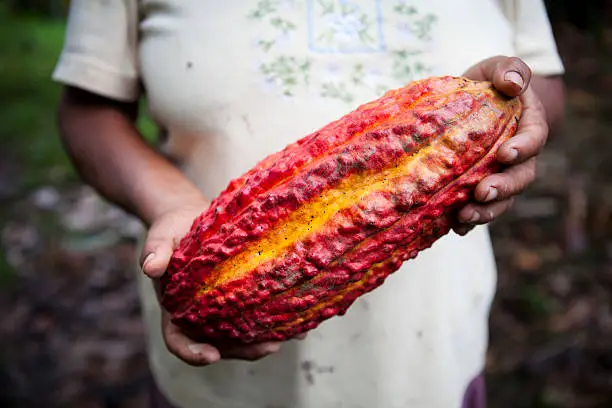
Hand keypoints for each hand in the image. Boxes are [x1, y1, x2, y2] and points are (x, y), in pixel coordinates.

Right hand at [139, 200, 285, 365]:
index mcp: (175, 311)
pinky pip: (257, 313)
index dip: (193, 353)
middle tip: (267, 347)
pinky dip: (278, 319)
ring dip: (266, 338)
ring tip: (292, 335)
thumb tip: (151, 267)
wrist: (190, 218)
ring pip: (242, 334)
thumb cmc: (171, 231)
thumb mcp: (160, 237)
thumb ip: (155, 252)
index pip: (179, 341)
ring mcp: (221, 311)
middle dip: (244, 351)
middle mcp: (199, 318)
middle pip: (220, 345)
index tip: (210, 355)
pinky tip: (301, 318)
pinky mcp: (241, 297)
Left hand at [453, 56, 548, 234]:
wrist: (472, 103)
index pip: (533, 139)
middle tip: (483, 193)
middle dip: (503, 188)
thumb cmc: (488, 83)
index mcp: (528, 126)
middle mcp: (518, 157)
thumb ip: (509, 69)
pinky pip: (480, 208)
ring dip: (487, 211)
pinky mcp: (479, 188)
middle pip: (520, 178)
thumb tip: (513, 82)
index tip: (505, 153)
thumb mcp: (497, 67)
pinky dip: (469, 220)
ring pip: (502, 199)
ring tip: (466, 216)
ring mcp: (500, 175)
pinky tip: (455, 227)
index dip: (523, 148)